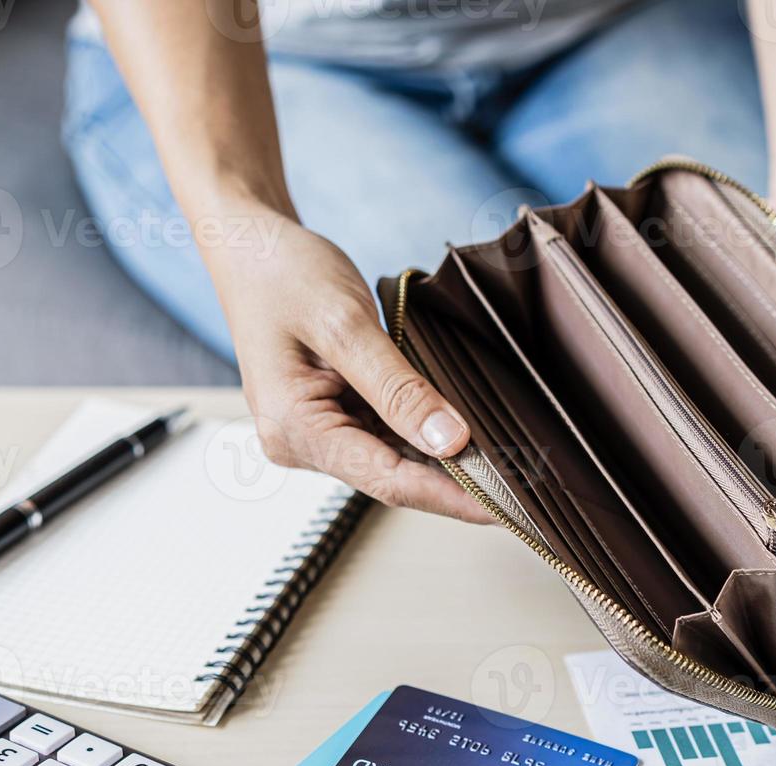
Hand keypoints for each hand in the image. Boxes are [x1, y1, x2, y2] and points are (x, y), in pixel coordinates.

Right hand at [210, 214, 493, 523]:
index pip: (388, 481)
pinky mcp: (330, 415)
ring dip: (445, 461)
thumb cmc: (282, 274)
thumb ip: (398, 387)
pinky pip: (385, 435)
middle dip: (456, 483)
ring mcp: (314, 432)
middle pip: (393, 478)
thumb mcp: (345, 324)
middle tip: (525, 488)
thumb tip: (449, 440)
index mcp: (294, 428)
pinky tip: (467, 431)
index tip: (506, 509)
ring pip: (393, 460)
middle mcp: (299, 442)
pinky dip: (424, 433)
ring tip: (509, 461)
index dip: (452, 497)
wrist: (249, 246)